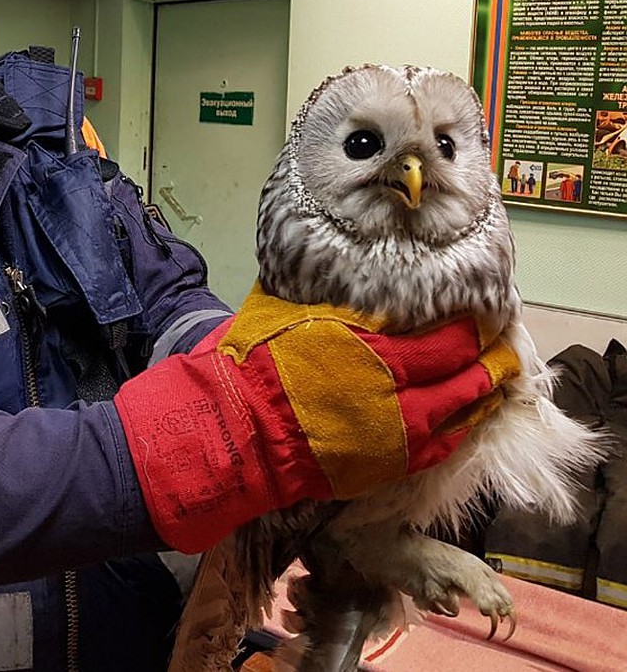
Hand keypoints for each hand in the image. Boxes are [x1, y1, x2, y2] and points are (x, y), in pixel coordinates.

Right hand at [114, 291, 518, 552]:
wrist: (232, 431)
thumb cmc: (250, 364)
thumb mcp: (283, 310)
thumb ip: (323, 295)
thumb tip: (339, 268)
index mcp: (369, 350)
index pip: (445, 338)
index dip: (471, 326)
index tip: (481, 312)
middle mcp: (393, 393)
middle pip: (465, 375)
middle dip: (490, 359)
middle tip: (502, 343)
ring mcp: (394, 435)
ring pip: (461, 413)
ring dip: (484, 394)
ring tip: (497, 378)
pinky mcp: (385, 466)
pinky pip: (441, 447)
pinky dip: (460, 429)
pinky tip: (468, 417)